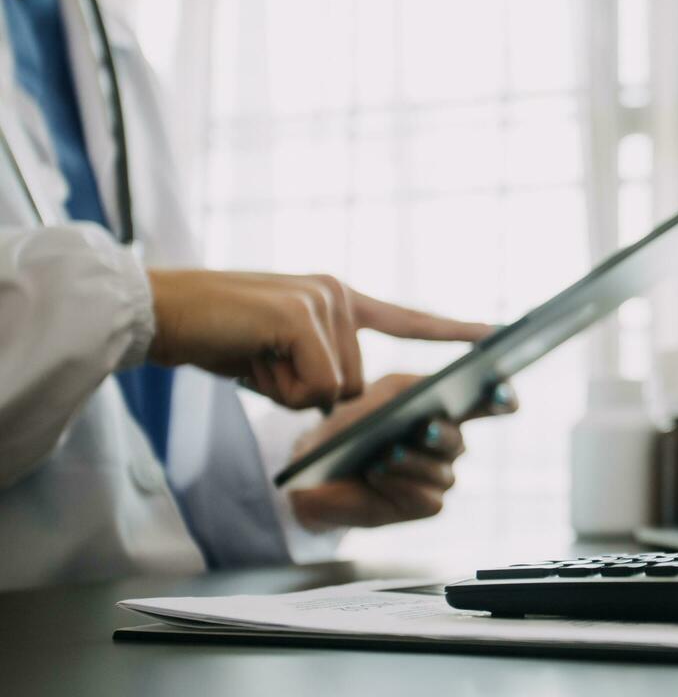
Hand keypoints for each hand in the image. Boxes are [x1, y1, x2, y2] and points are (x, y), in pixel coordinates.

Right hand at [147, 270, 491, 409]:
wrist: (162, 312)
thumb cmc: (220, 339)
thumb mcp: (282, 358)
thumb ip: (323, 370)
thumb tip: (347, 402)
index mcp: (340, 299)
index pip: (407, 320)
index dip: (452, 331)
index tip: (496, 334)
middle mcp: (340, 294)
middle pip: (357, 387)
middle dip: (308, 393)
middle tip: (262, 361)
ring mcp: (325, 300)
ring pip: (337, 392)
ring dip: (290, 391)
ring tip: (254, 355)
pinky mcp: (304, 316)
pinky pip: (317, 387)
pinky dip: (281, 388)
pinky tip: (253, 357)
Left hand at [287, 373, 518, 530]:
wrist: (316, 469)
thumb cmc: (351, 426)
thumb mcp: (376, 396)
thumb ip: (408, 387)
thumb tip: (433, 387)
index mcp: (446, 411)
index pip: (488, 404)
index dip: (502, 398)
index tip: (500, 391)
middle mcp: (449, 444)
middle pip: (459, 441)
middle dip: (440, 434)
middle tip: (423, 428)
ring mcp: (440, 477)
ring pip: (443, 471)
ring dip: (413, 462)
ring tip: (386, 454)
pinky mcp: (426, 504)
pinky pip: (426, 497)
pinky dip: (400, 484)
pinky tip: (377, 474)